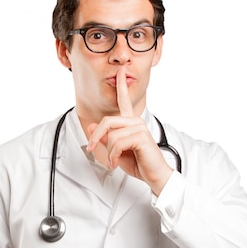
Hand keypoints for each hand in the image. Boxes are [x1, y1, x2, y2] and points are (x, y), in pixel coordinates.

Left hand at [86, 67, 172, 194]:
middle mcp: (135, 122)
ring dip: (108, 152)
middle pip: (107, 121)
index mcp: (130, 123)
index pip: (125, 101)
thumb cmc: (139, 163)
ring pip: (111, 135)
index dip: (121, 86)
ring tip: (113, 161)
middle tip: (91, 149)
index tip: (120, 72)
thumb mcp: (115, 151)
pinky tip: (117, 162)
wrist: (154, 175)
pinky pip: (117, 143)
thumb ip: (105, 139)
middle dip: (95, 137)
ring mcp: (139, 128)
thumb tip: (93, 127)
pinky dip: (113, 156)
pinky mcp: (141, 137)